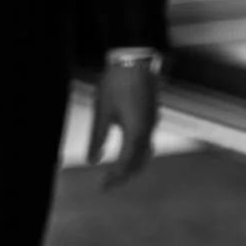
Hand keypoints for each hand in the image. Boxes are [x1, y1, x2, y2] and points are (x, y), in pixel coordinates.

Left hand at [87, 60, 159, 189]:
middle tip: (109, 183)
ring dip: (133, 164)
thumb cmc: (117, 83)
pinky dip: (137, 151)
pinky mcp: (152, 114)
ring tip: (117, 171)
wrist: (136, 59)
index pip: (127, 164)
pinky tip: (126, 150)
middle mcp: (148, 129)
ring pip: (146, 151)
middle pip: (141, 161)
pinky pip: (147, 140)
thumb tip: (92, 160)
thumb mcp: (102, 111)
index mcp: (136, 131)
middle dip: (126, 175)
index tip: (103, 186)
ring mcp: (153, 121)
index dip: (116, 177)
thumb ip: (97, 138)